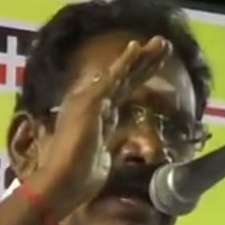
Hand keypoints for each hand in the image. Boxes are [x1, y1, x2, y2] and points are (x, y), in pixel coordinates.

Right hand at [33, 36, 171, 216]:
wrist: (61, 183)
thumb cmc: (78, 178)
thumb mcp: (99, 158)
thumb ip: (107, 146)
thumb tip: (115, 146)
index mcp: (92, 115)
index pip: (120, 91)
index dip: (137, 76)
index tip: (153, 64)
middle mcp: (87, 101)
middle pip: (123, 79)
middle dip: (144, 62)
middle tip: (163, 45)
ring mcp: (88, 99)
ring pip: (121, 73)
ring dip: (142, 57)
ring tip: (161, 42)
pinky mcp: (92, 101)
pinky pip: (113, 77)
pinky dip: (126, 61)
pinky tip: (138, 47)